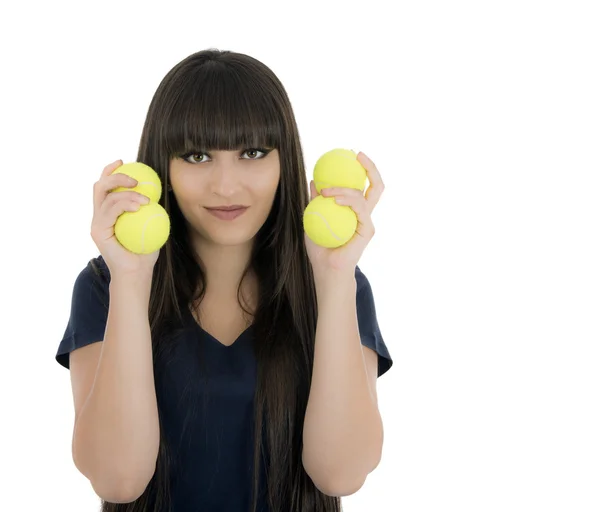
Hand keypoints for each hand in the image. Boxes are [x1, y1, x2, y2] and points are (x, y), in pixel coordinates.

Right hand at [90, 159, 159, 277]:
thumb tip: (162, 188)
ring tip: (145, 200)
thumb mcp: (152, 224)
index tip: (125, 162)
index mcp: (109, 212)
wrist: (137, 272)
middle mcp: (99, 215)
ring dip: (127, 193)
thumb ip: (151, 208)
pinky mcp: (97, 230)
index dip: (111, 170)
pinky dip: (125, 204)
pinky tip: (140, 206)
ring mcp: (96, 222)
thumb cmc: (147, 250)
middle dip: (115, 176)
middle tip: (135, 179)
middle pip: (100, 185)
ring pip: (106, 196)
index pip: (105, 185)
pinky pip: (109, 211)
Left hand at [304, 151, 383, 279]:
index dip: (362, 169)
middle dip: (371, 167)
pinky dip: (348, 200)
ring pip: (364, 195)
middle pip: (376, 186)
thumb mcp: (312, 219)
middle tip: (357, 155)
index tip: (352, 155)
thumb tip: (313, 181)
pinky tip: (334, 199)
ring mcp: (367, 221)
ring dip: (344, 188)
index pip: (363, 185)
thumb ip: (314, 201)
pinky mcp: (367, 230)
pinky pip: (359, 209)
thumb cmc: (320, 248)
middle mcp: (364, 214)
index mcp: (354, 210)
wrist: (326, 269)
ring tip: (326, 190)